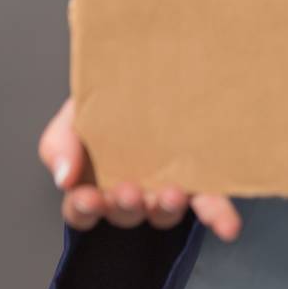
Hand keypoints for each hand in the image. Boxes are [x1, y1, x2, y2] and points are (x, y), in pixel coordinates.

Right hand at [37, 94, 241, 241]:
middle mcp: (133, 189)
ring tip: (171, 194)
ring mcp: (167, 185)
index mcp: (96, 180)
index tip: (89, 198)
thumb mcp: (74, 113)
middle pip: (125, 213)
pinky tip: (227, 227)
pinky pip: (210, 202)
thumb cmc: (110, 95)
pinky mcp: (201, 178)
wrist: (151, 60)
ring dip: (166, 210)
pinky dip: (217, 216)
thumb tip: (64, 178)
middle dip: (126, 206)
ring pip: (164, 213)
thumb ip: (60, 144)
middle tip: (131, 191)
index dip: (84, 209)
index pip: (82, 209)